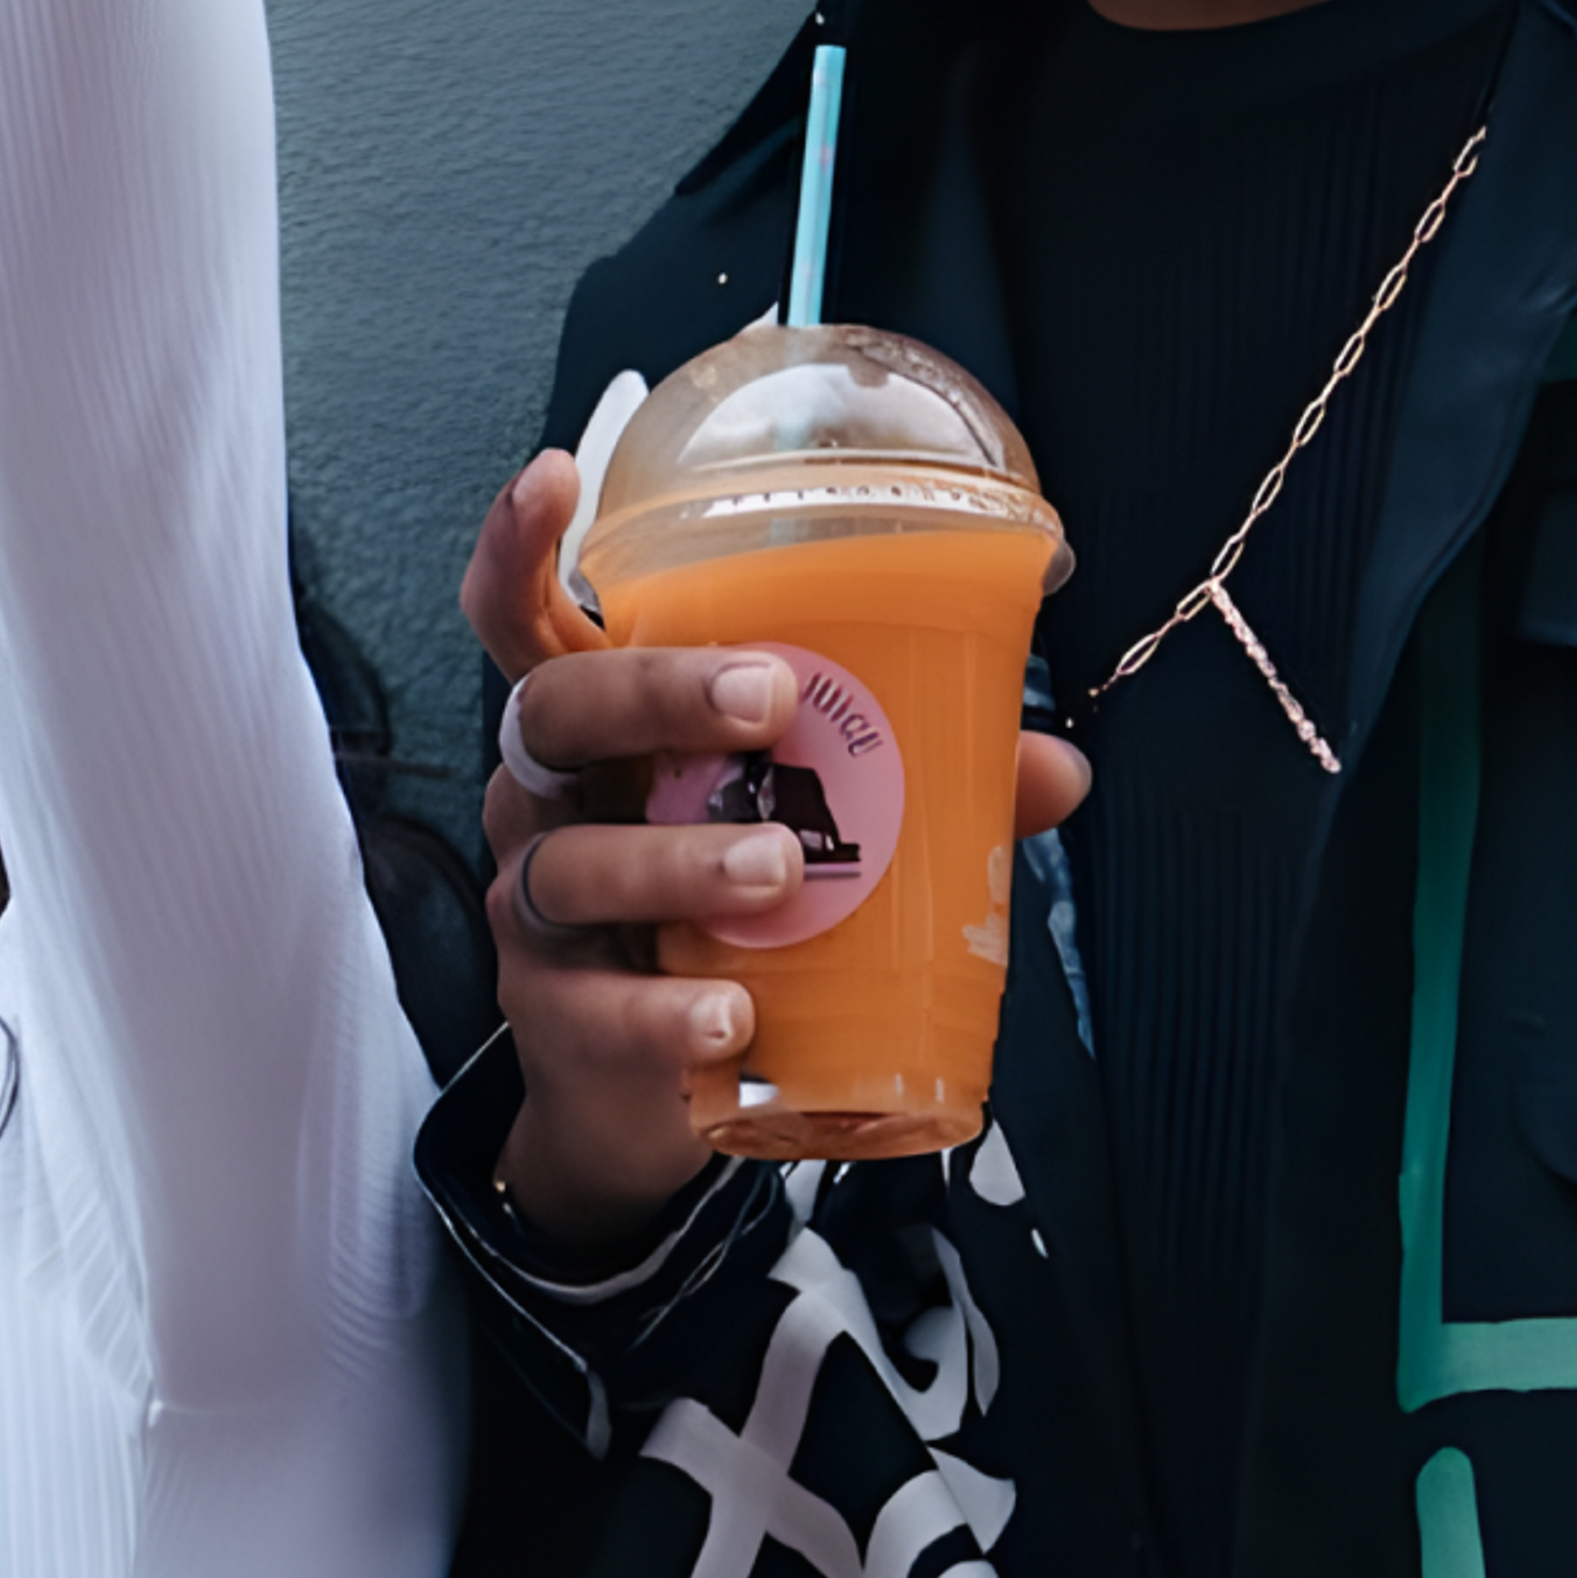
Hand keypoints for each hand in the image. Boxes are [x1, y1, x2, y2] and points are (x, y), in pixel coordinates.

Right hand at [464, 454, 1089, 1258]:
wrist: (650, 1102)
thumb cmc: (724, 924)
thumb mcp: (811, 838)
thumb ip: (922, 792)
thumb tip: (1055, 765)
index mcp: (606, 734)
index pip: (527, 620)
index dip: (521, 547)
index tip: (556, 475)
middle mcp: (548, 803)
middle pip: (552, 713)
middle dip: (655, 692)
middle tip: (771, 697)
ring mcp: (540, 911)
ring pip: (573, 863)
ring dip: (679, 858)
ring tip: (779, 873)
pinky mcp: (554, 1018)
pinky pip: (595, 1007)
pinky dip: (665, 1010)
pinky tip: (732, 1013)